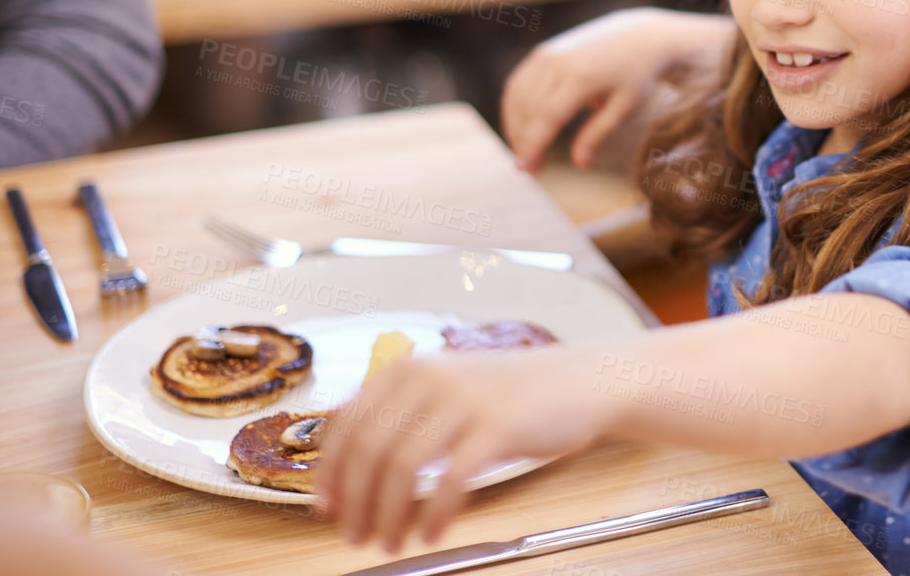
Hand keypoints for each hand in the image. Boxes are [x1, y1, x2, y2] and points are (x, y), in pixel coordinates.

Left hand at [314, 348, 609, 552]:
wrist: (582, 381)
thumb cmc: (515, 394)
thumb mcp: (451, 388)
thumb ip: (405, 413)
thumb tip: (354, 469)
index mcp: (410, 368)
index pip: (346, 422)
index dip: (329, 471)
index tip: (327, 506)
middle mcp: (430, 378)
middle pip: (368, 449)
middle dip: (354, 501)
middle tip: (354, 535)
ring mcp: (464, 400)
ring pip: (401, 468)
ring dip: (388, 515)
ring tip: (390, 540)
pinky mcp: (496, 426)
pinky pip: (450, 481)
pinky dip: (434, 514)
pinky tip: (431, 532)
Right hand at [501, 8, 734, 174]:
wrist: (637, 36)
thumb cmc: (635, 76)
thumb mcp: (625, 107)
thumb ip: (599, 134)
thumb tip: (580, 164)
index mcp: (582, 76)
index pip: (547, 116)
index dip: (532, 143)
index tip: (525, 168)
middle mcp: (559, 61)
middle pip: (528, 108)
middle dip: (523, 141)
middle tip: (532, 170)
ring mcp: (548, 53)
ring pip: (517, 96)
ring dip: (515, 127)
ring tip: (528, 153)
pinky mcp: (542, 52)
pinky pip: (518, 83)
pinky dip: (515, 109)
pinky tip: (522, 129)